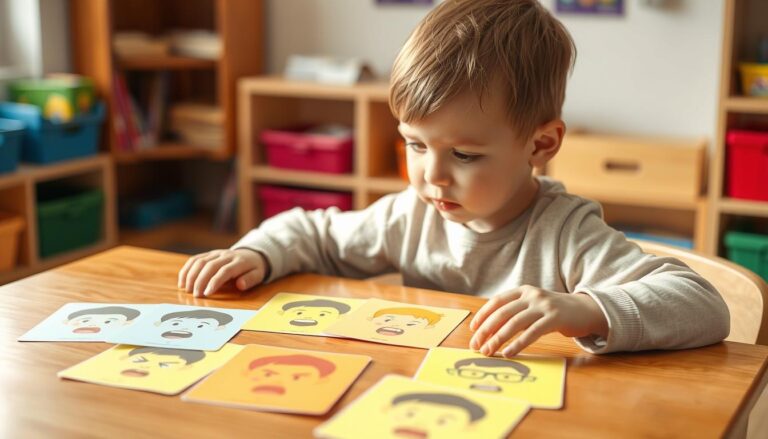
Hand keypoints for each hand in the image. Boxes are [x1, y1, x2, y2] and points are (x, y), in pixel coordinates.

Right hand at [177, 249, 268, 296]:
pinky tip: (182, 282)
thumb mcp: (258, 275)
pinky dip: (186, 270)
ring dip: (191, 276)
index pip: (225, 271)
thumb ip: (250, 279)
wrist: (252, 254)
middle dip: (200, 281)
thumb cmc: (254, 268)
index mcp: (239, 261)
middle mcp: (226, 255)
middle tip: (195, 295)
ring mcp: (216, 253)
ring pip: (200, 261)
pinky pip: (195, 259)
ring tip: (186, 290)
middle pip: (210, 266)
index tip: (207, 294)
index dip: (215, 282)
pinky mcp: (209, 254)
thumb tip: (240, 285)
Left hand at [469, 285, 607, 357]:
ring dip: (498, 339)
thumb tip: (489, 330)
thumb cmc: (554, 312)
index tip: (473, 329)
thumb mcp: (533, 306)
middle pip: (502, 313)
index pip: (497, 301)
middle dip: (486, 330)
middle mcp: (532, 295)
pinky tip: (508, 353)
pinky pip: (532, 333)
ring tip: (488, 352)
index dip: (483, 315)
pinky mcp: (555, 319)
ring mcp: (544, 306)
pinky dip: (517, 344)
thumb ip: (516, 312)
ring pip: (514, 323)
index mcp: (523, 291)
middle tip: (476, 345)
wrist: (586, 310)